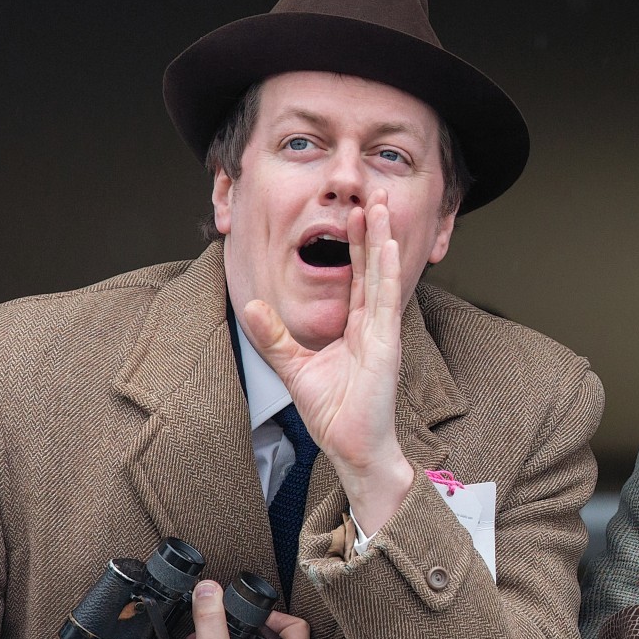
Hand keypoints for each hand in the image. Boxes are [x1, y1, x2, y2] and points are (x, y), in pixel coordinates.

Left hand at [243, 189, 414, 532]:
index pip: (358, 276)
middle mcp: (373, 324)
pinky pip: (385, 301)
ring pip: (381, 274)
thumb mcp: (294, 367)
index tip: (353, 210)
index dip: (356, 243)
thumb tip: (252, 306)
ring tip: (381, 204)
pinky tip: (386, 244)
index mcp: (356, 328)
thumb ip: (275, 337)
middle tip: (375, 192)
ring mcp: (382, 332)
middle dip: (374, 228)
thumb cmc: (333, 413)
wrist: (352, 446)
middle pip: (373, 266)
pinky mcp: (385, 345)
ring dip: (382, 238)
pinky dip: (386, 271)